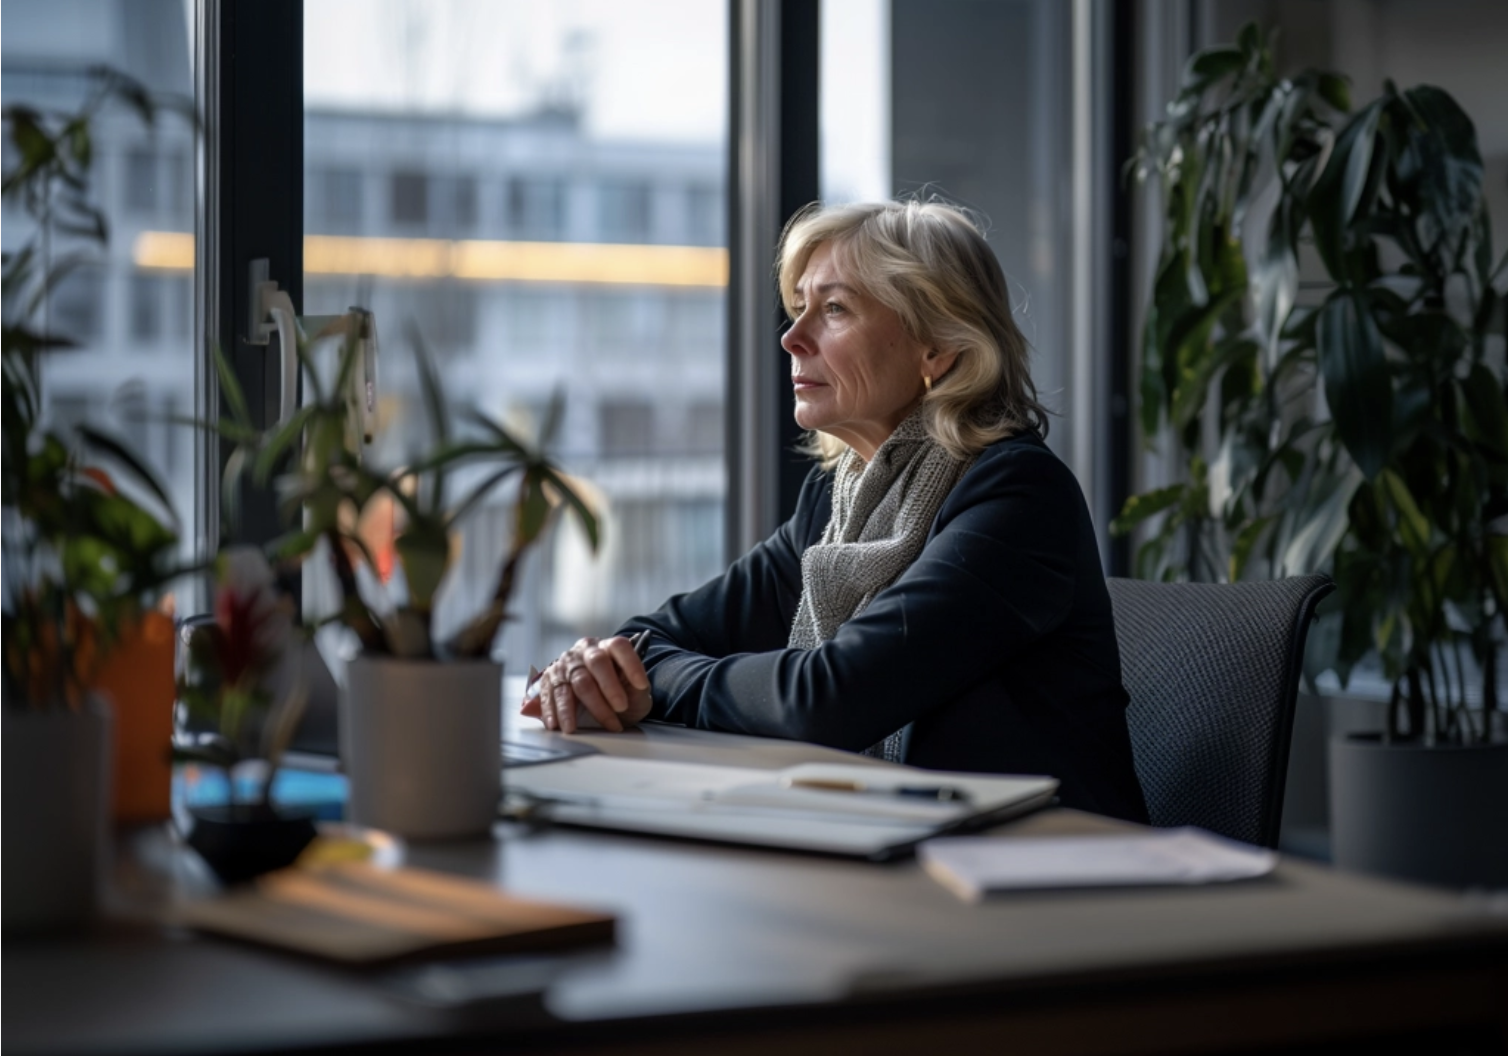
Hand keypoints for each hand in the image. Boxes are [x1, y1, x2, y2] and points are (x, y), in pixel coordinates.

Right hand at [519, 636, 652, 733]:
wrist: (599, 698)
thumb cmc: (621, 694)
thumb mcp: (636, 692)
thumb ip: (638, 689)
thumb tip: (637, 688)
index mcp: (609, 647)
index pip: (620, 647)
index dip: (631, 664)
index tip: (642, 685)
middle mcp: (586, 651)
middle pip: (597, 663)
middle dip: (609, 687)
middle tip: (620, 708)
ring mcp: (566, 663)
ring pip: (573, 682)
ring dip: (578, 707)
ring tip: (579, 727)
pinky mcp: (550, 679)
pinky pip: (550, 693)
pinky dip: (552, 711)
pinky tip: (557, 725)